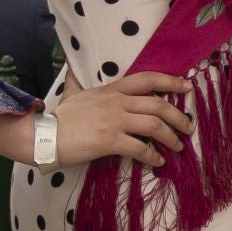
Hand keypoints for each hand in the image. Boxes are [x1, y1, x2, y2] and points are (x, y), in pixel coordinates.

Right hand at [52, 71, 193, 168]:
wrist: (43, 135)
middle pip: (158, 104)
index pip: (148, 79)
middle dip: (179, 116)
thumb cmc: (60, 116)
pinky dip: (152, 156)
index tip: (187, 86)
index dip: (171, 81)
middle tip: (188, 127)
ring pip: (154, 125)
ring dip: (171, 137)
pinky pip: (140, 148)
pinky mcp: (110, 141)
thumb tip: (71, 68)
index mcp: (112, 89)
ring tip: (177, 147)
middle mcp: (117, 102)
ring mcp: (114, 121)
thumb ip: (78, 82)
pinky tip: (158, 161)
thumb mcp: (73, 93)